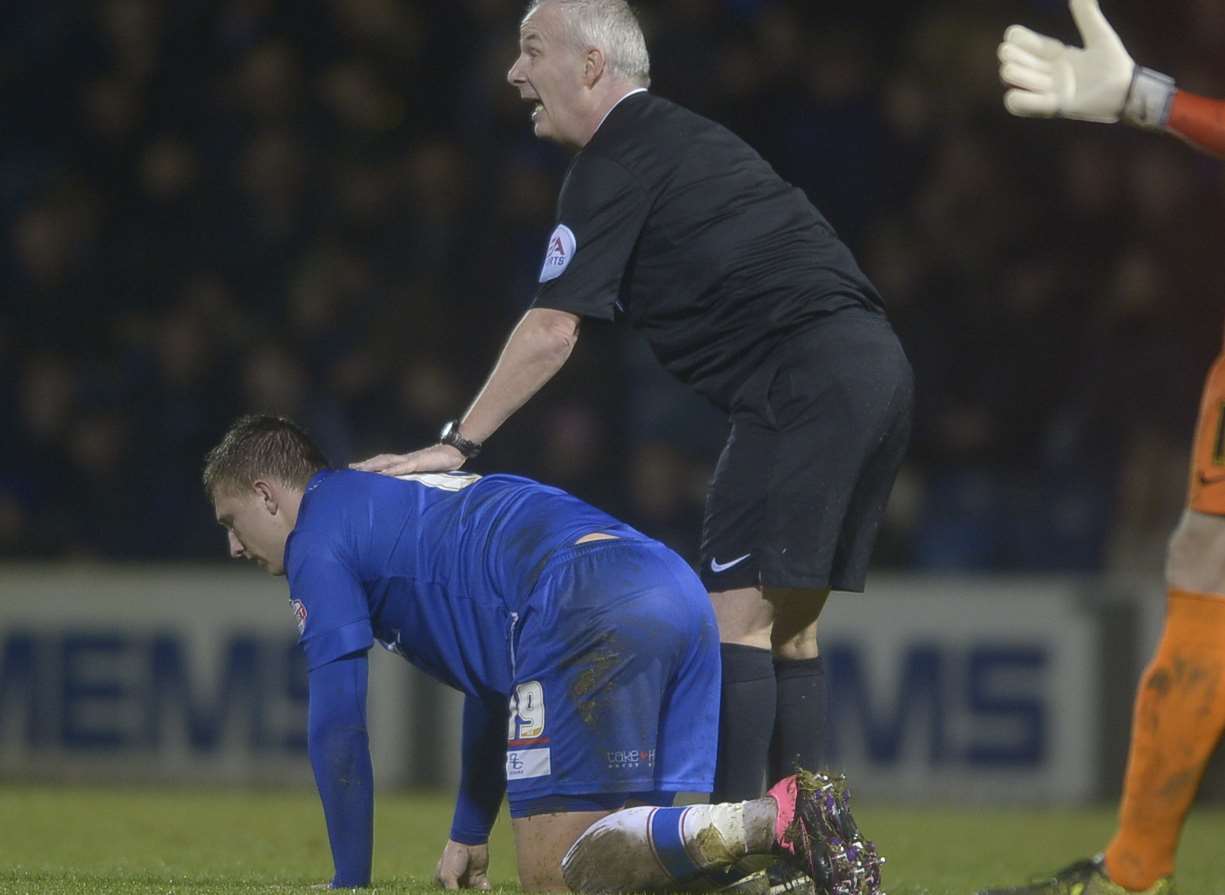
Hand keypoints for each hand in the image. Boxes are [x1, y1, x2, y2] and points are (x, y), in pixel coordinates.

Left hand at [350, 444, 465, 476]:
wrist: (454, 452)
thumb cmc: (442, 462)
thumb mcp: (426, 470)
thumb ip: (416, 474)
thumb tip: (406, 480)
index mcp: (406, 461)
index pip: (384, 461)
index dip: (371, 464)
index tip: (358, 468)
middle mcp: (405, 458)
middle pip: (381, 459)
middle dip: (366, 464)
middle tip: (350, 468)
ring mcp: (410, 460)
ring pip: (387, 461)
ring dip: (373, 465)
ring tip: (360, 469)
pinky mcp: (417, 463)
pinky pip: (402, 467)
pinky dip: (391, 470)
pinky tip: (382, 473)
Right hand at [435, 839, 490, 889]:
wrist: (470, 840)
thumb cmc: (454, 856)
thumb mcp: (448, 876)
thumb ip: (451, 891)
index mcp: (442, 880)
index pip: (444, 893)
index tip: (456, 894)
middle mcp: (455, 882)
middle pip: (460, 893)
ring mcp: (467, 879)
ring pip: (471, 893)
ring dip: (475, 894)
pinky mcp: (479, 877)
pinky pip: (482, 888)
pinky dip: (484, 892)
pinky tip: (484, 893)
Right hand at [998, 0, 1132, 121]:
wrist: (1126, 90)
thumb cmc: (1114, 64)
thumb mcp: (1099, 35)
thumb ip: (1086, 15)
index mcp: (1056, 55)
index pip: (1026, 44)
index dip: (1018, 38)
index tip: (1013, 33)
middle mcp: (1047, 73)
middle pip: (1015, 62)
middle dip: (1011, 56)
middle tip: (1012, 53)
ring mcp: (1047, 90)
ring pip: (1014, 81)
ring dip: (1016, 76)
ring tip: (1025, 74)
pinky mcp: (1051, 107)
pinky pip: (1019, 104)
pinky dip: (1020, 100)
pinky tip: (1033, 94)